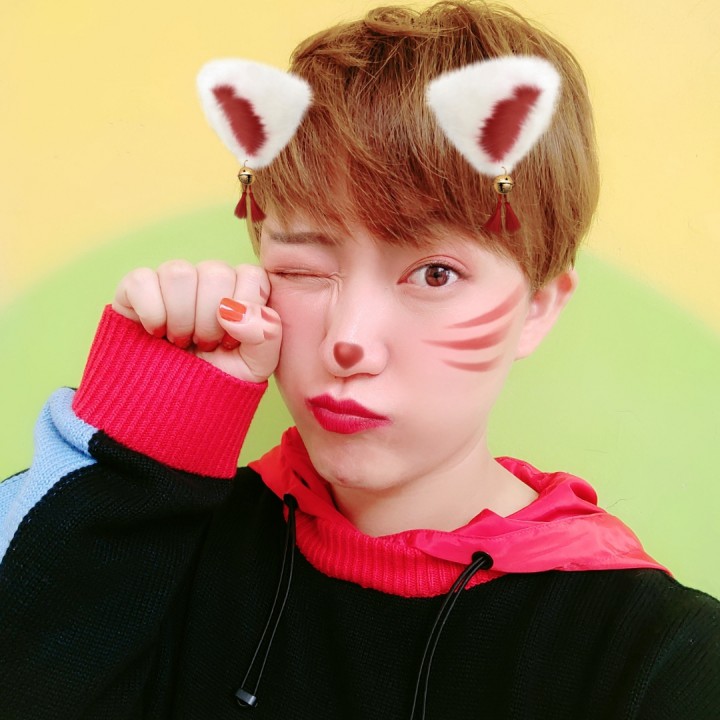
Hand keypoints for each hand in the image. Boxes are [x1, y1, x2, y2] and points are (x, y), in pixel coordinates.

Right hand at [112, 260, 280, 382]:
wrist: (173, 407)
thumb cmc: (218, 380)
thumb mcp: (256, 365)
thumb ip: (265, 333)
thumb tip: (234, 309)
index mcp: (240, 291)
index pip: (250, 275)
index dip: (243, 310)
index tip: (231, 341)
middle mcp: (207, 280)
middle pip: (215, 272)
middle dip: (210, 320)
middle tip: (204, 345)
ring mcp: (172, 283)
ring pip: (179, 272)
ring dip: (181, 317)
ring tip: (180, 342)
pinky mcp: (136, 289)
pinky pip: (142, 280)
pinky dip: (152, 312)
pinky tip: (156, 333)